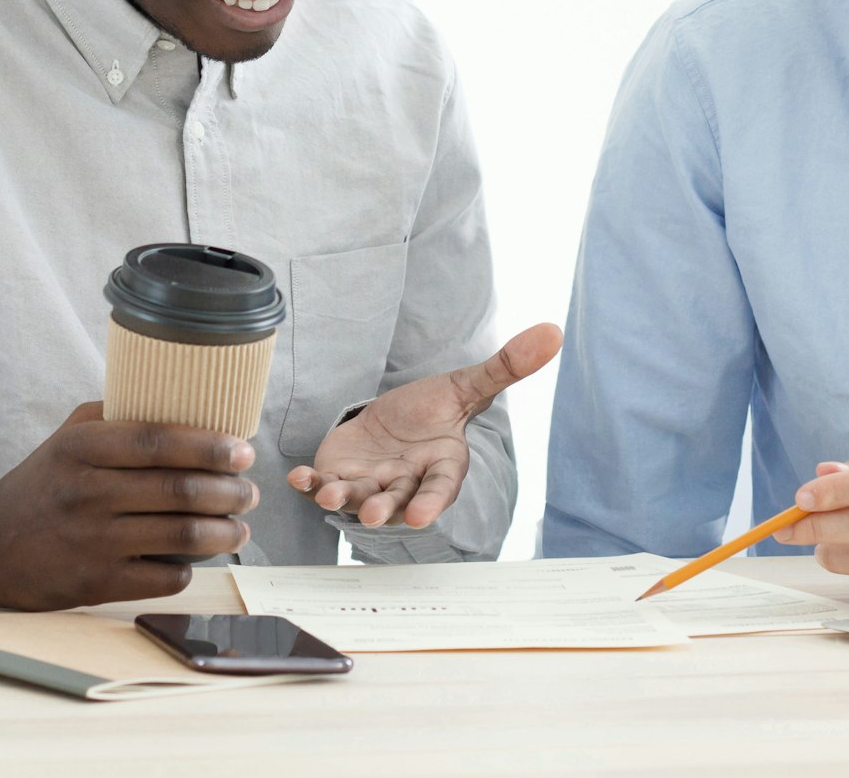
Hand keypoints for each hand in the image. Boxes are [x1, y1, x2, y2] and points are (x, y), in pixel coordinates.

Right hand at [0, 401, 258, 609]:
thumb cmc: (43, 483)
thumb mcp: (69, 436)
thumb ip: (120, 417)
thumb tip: (191, 409)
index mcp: (83, 447)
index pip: (159, 441)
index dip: (210, 446)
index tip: (243, 451)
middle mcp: (87, 491)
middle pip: (180, 490)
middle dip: (230, 493)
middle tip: (249, 493)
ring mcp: (92, 540)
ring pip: (181, 536)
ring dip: (224, 533)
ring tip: (239, 528)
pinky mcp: (95, 582)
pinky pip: (163, 576)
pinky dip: (189, 567)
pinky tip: (195, 558)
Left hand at [287, 322, 562, 528]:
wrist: (393, 420)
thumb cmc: (432, 411)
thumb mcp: (464, 386)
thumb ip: (503, 368)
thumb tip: (552, 332)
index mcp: (440, 465)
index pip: (439, 487)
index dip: (431, 502)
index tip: (420, 516)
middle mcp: (405, 482)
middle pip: (396, 499)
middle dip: (385, 507)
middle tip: (375, 514)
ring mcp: (370, 483)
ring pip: (358, 497)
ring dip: (343, 497)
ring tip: (330, 493)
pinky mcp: (339, 475)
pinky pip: (322, 484)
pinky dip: (309, 484)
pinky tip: (296, 479)